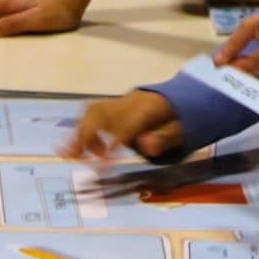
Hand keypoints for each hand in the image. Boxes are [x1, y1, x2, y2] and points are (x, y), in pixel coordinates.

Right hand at [60, 90, 184, 159]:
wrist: (173, 101)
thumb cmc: (177, 121)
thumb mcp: (180, 132)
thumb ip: (164, 139)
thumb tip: (146, 146)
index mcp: (150, 106)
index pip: (130, 120)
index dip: (117, 137)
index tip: (106, 158)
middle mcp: (130, 100)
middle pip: (102, 111)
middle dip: (88, 134)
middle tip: (79, 158)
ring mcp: (119, 101)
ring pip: (92, 111)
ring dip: (81, 133)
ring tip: (78, 155)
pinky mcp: (111, 105)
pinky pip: (90, 113)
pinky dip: (81, 130)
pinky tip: (79, 148)